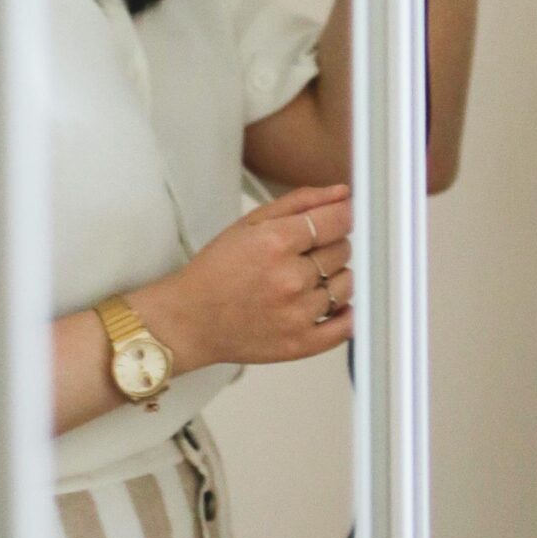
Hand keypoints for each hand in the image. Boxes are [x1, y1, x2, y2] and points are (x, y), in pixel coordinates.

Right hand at [136, 183, 354, 371]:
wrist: (189, 321)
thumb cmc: (216, 270)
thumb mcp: (249, 224)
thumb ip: (300, 202)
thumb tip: (343, 193)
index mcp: (275, 243)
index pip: (338, 220)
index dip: (340, 217)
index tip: (334, 220)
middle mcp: (290, 279)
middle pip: (343, 251)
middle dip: (330, 246)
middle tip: (304, 254)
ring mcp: (298, 315)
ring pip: (347, 284)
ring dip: (334, 278)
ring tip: (306, 279)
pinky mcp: (301, 344)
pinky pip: (347, 325)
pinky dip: (346, 313)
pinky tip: (329, 304)